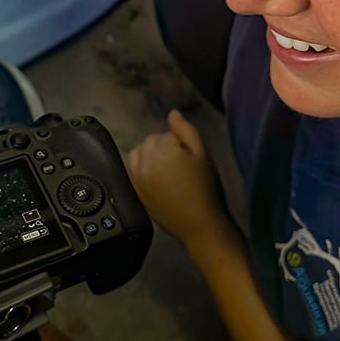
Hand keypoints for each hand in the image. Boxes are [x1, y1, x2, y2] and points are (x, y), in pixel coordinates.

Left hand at [127, 110, 225, 247]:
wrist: (201, 226)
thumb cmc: (206, 190)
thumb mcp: (203, 154)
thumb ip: (186, 130)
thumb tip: (172, 113)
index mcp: (160, 151)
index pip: (167, 133)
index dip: (182, 142)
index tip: (191, 157)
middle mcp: (143, 163)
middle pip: (150, 142)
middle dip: (165, 148)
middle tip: (183, 166)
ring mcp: (137, 179)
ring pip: (139, 154)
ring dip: (151, 157)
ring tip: (170, 172)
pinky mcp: (135, 193)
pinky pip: (133, 171)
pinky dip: (142, 170)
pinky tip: (159, 180)